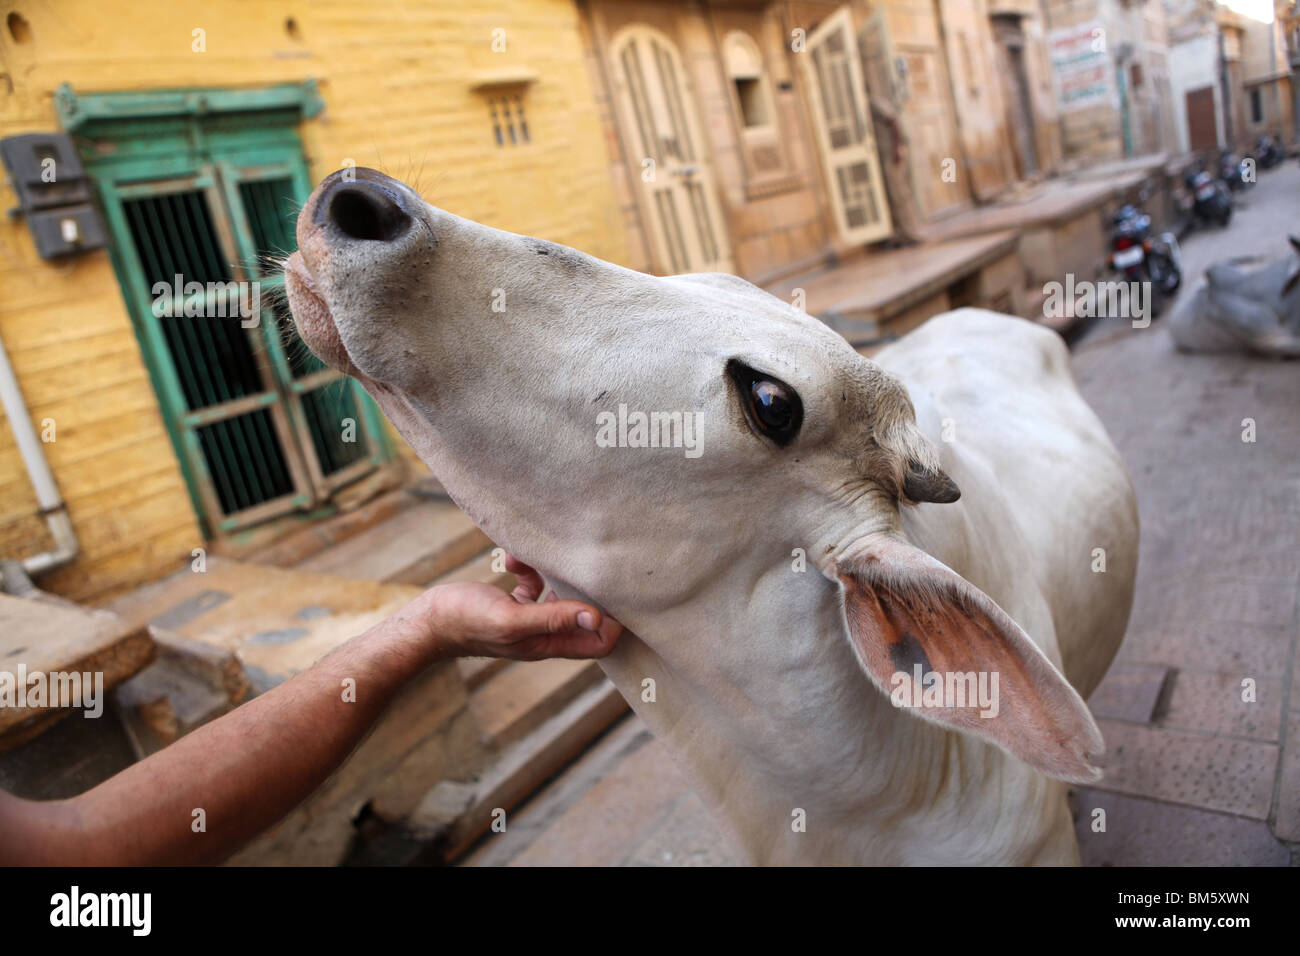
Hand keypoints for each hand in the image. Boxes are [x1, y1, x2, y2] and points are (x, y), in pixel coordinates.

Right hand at [392, 555, 622, 661]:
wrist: (424, 622)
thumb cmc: (463, 622)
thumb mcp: (510, 619)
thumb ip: (553, 619)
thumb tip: (597, 617)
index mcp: (547, 644)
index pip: (599, 641)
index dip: (614, 622)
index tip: (616, 591)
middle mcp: (543, 634)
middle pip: (585, 616)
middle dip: (588, 591)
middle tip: (586, 563)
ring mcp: (528, 619)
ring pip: (559, 594)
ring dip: (553, 573)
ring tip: (536, 557)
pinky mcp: (513, 603)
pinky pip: (534, 583)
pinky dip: (529, 568)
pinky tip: (513, 558)